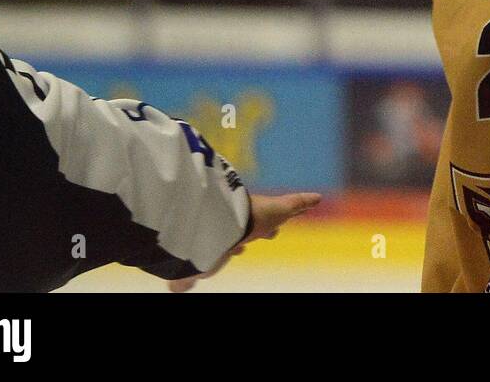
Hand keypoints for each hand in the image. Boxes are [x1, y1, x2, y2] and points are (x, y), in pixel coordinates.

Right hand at [168, 191, 321, 291]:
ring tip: (295, 210)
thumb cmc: (208, 243)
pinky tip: (316, 198)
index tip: (240, 250)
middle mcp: (247, 226)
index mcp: (231, 239)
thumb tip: (173, 290)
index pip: (237, 243)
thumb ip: (185, 279)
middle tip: (272, 232)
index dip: (239, 246)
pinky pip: (296, 203)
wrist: (219, 225)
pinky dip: (306, 200)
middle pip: (260, 229)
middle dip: (266, 230)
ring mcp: (263, 217)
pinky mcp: (279, 209)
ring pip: (280, 214)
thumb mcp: (197, 265)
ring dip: (288, 212)